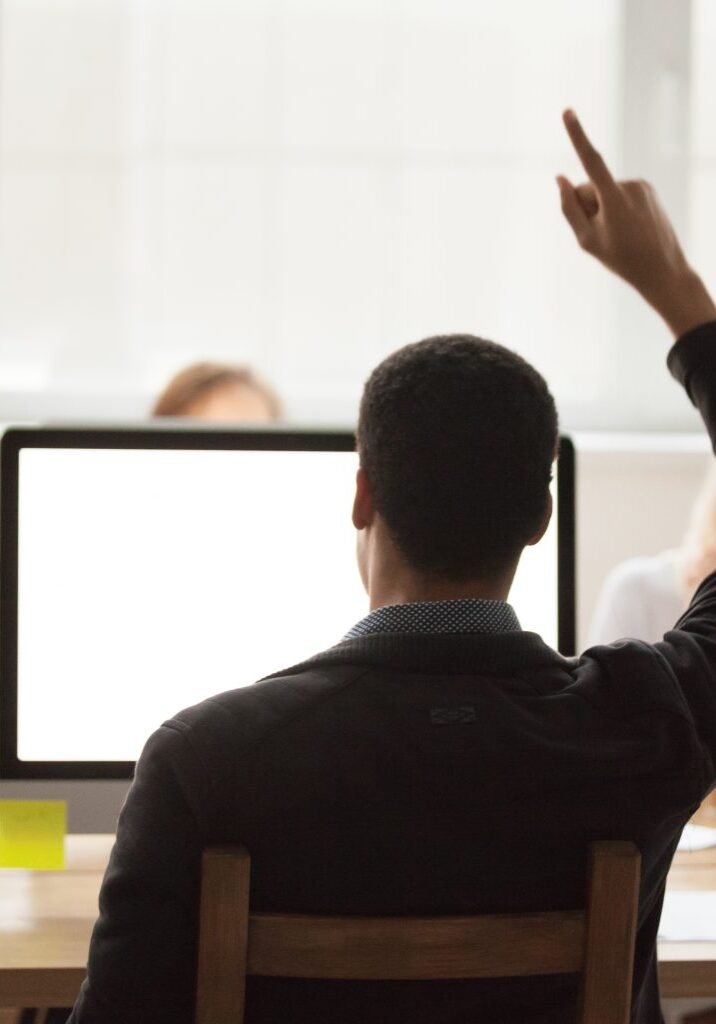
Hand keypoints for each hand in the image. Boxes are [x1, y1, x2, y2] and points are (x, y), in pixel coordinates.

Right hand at [557, 109, 715, 337]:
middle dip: (587, 207)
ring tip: (620, 234)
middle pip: (590, 188)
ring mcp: (641, 186)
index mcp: (615, 199)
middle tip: (603, 235)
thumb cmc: (622, 259)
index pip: (590, 161)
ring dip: (602, 209)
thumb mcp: (587, 240)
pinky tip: (628, 227)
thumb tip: (560, 178)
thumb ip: (569, 208)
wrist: (663, 270)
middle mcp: (630, 185)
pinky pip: (619, 193)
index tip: (568, 111)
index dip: (577, 136)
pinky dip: (616, 207)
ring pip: (604, 191)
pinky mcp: (648, 189)